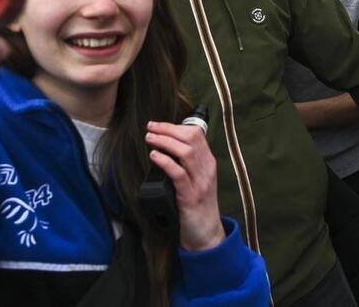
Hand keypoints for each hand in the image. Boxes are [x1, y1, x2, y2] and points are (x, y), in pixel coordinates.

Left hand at [145, 120, 225, 251]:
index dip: (175, 126)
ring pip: (185, 152)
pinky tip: (155, 156)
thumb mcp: (197, 180)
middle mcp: (207, 169)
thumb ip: (188, 164)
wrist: (206, 234)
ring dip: (165, 142)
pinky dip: (165, 162)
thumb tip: (166, 148)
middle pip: (191, 139)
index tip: (158, 125)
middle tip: (150, 127)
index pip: (196, 134)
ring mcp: (200, 182)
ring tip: (150, 138)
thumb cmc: (198, 207)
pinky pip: (178, 174)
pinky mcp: (190, 196)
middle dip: (168, 129)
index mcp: (208, 163)